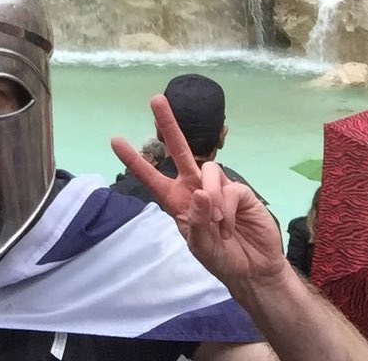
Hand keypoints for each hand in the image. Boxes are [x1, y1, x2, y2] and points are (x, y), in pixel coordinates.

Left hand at [112, 96, 285, 289]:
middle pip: (179, 150)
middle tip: (155, 99)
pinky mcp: (239, 191)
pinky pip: (229, 189)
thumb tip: (201, 192)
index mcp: (176, 200)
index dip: (134, 160)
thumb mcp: (200, 246)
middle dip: (168, 124)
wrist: (252, 268)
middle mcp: (194, 187)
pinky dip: (227, 210)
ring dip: (211, 199)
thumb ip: (196, 222)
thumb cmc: (221, 258)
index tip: (115, 140)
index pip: (151, 176)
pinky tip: (230, 225)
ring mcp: (217, 187)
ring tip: (218, 225)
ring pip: (208, 170)